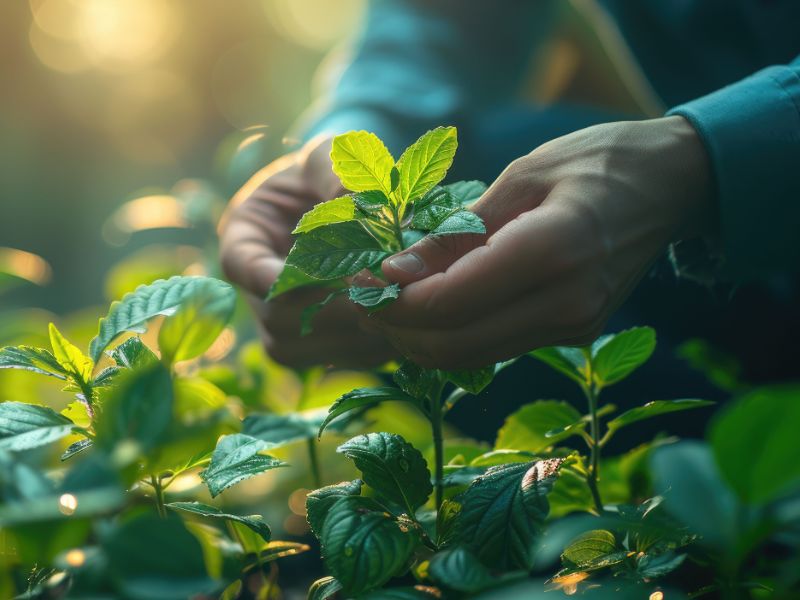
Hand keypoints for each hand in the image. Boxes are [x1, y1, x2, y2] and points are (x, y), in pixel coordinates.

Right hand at [219, 135, 396, 367]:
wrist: (348, 206)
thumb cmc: (330, 174)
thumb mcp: (327, 158)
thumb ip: (334, 174)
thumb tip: (354, 202)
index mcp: (243, 239)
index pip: (241, 265)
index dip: (270, 276)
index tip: (310, 274)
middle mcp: (255, 291)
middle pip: (278, 318)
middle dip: (332, 307)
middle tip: (381, 290)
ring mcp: (282, 325)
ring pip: (308, 348)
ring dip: (355, 331)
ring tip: (400, 305)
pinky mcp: (317, 349)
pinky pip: (336, 361)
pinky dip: (372, 346)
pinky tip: (405, 321)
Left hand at [367, 117, 714, 368]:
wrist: (671, 185)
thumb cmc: (595, 161)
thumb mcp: (521, 176)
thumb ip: (458, 232)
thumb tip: (395, 272)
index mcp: (552, 251)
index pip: (449, 302)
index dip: (393, 299)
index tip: (361, 276)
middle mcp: (566, 303)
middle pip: (453, 346)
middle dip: (396, 329)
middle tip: (363, 297)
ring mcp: (574, 326)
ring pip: (471, 358)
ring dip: (420, 339)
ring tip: (388, 302)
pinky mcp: (574, 333)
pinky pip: (496, 348)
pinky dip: (454, 337)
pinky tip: (432, 307)